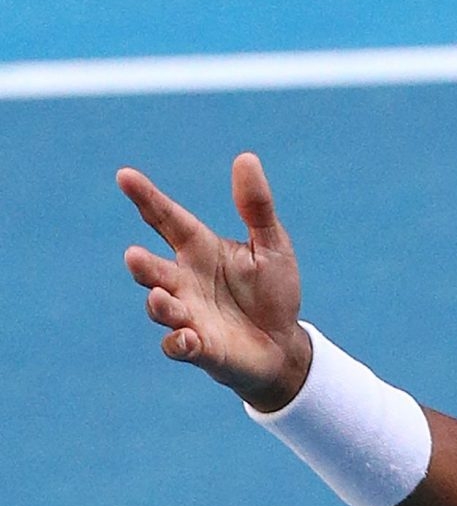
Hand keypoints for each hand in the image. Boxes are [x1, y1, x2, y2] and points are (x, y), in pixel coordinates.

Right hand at [118, 154, 312, 410]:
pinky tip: (187, 337)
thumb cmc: (272, 291)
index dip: (146, 198)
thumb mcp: (271, 245)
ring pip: (161, 308)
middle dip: (142, 265)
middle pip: (154, 269)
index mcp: (200, 250)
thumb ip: (256, 207)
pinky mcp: (199, 348)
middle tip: (133, 255)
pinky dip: (179, 343)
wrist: (283, 344)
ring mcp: (188, 315)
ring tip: (158, 295)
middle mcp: (185, 281)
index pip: (167, 220)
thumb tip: (246, 157)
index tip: (125, 175)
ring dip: (158, 303)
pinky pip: (179, 346)